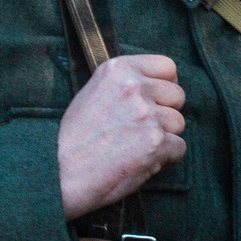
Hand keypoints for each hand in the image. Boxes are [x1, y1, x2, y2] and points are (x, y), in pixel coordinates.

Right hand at [58, 53, 186, 219]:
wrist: (61, 174)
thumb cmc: (74, 140)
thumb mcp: (92, 94)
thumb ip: (123, 86)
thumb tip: (153, 87)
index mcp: (118, 69)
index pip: (167, 66)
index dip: (166, 85)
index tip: (158, 99)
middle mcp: (134, 87)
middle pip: (177, 95)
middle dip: (166, 113)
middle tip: (143, 129)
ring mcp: (146, 113)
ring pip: (179, 123)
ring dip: (165, 137)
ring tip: (137, 147)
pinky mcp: (155, 141)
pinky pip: (179, 147)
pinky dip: (166, 158)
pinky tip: (143, 161)